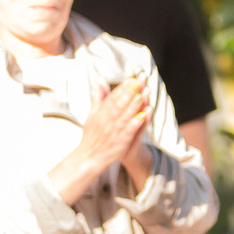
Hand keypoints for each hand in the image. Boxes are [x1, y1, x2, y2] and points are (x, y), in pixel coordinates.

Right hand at [51, 72, 151, 199]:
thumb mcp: (93, 114)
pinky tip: (143, 115)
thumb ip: (99, 96)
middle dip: (131, 90)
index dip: (123, 86)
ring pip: (125, 114)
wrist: (88, 158)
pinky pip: (128, 130)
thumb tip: (100, 78)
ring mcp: (113, 130)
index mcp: (100, 112)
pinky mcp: (119, 141)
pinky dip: (135, 122)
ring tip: (145, 92)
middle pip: (120, 103)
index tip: (133, 75)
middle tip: (141, 79)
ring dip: (135, 103)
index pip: (113, 96)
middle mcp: (106, 119)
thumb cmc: (92, 135)